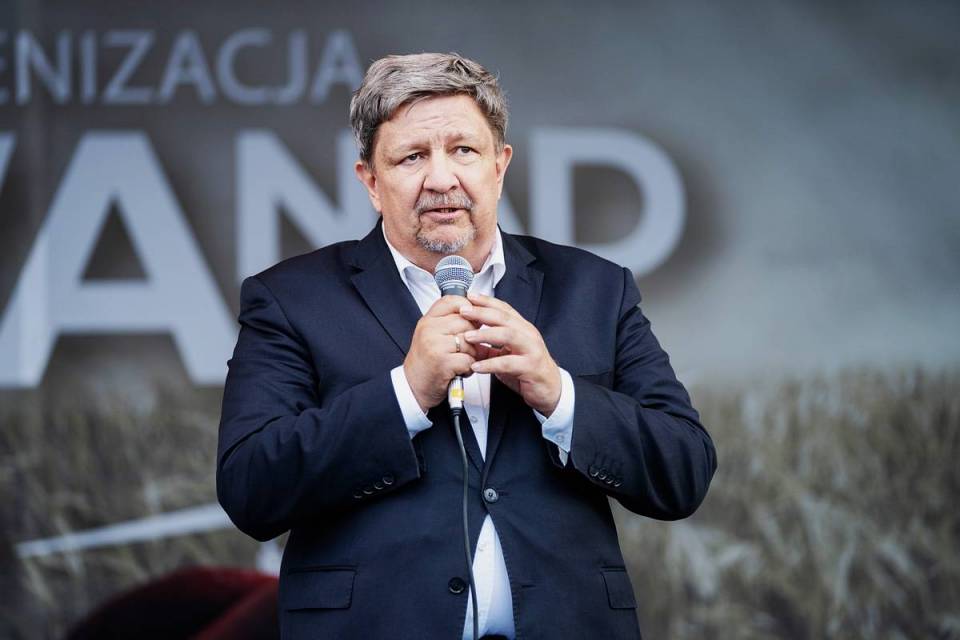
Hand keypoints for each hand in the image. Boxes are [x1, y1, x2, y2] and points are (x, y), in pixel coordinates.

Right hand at [404, 295, 479, 411]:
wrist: (413, 386)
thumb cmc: (426, 362)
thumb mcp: (432, 335)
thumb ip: (449, 322)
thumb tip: (478, 315)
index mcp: (428, 320)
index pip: (451, 301)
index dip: (467, 307)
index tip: (473, 317)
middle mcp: (429, 329)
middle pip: (465, 321)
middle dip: (473, 336)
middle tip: (468, 348)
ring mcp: (435, 345)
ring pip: (469, 341)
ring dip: (472, 354)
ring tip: (462, 361)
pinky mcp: (442, 362)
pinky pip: (468, 359)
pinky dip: (468, 368)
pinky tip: (460, 370)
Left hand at [460, 292, 561, 415]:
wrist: (551, 388)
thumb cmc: (529, 369)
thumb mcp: (507, 354)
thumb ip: (490, 346)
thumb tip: (467, 340)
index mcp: (522, 329)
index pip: (504, 309)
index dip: (487, 301)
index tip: (470, 297)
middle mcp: (528, 335)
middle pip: (504, 318)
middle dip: (482, 313)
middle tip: (464, 311)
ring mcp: (531, 349)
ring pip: (508, 335)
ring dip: (485, 334)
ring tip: (468, 337)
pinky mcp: (531, 367)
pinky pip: (508, 363)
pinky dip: (490, 364)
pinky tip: (477, 366)